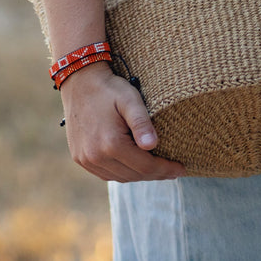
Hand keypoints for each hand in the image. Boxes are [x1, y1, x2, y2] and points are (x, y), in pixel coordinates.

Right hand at [60, 63, 185, 181]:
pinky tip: (133, 165)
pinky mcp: (80, 158)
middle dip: (156, 174)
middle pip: (134, 175)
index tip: (181, 168)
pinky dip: (122, 173)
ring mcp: (85, 160)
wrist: (79, 82)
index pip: (146, 167)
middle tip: (172, 170)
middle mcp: (96, 157)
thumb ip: (142, 123)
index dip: (166, 169)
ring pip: (120, 178)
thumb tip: (153, 145)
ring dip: (139, 175)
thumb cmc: (109, 89)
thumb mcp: (130, 100)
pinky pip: (106, 174)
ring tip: (156, 168)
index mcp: (111, 143)